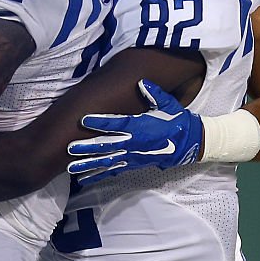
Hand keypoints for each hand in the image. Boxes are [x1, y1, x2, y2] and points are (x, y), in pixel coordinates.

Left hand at [66, 79, 202, 184]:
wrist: (189, 143)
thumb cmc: (177, 121)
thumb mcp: (168, 104)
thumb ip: (154, 94)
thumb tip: (142, 82)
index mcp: (141, 127)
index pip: (117, 124)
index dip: (100, 122)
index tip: (84, 119)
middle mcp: (134, 143)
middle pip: (107, 146)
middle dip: (88, 147)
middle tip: (70, 148)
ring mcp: (133, 156)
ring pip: (107, 162)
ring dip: (89, 165)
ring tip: (71, 168)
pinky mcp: (134, 165)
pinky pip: (114, 171)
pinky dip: (98, 175)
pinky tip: (84, 179)